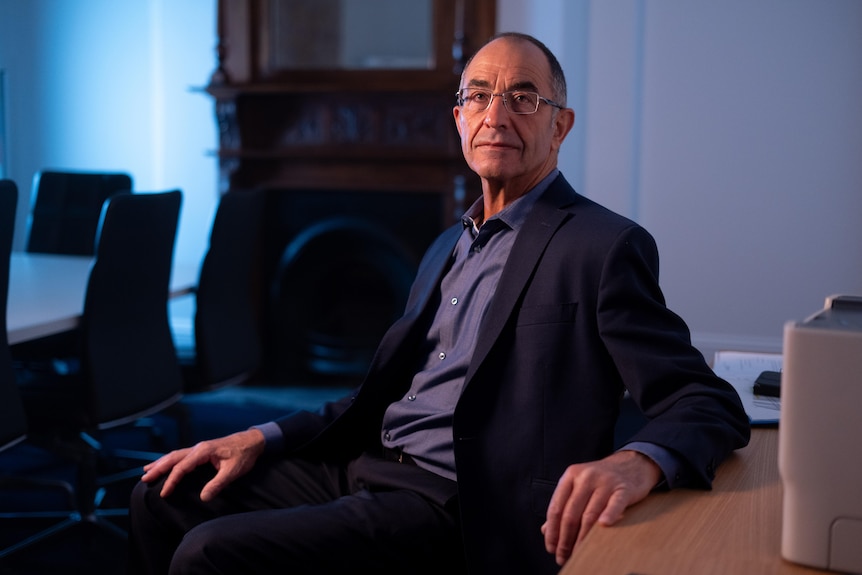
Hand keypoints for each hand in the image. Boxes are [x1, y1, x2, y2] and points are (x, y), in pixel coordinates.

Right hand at [141, 428, 265, 501]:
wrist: (252, 441)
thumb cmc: (243, 455)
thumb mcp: (233, 471)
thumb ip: (218, 483)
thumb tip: (204, 498)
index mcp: (204, 451)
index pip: (182, 467)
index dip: (172, 480)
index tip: (164, 493)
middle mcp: (198, 448)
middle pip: (173, 458)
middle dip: (158, 468)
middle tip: (144, 478)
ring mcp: (199, 448)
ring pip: (175, 455)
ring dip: (161, 463)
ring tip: (146, 471)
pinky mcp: (202, 451)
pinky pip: (181, 456)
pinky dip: (170, 460)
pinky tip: (164, 464)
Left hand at [541, 450, 661, 565]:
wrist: (631, 464)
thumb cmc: (601, 480)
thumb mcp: (578, 486)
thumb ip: (563, 506)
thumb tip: (546, 530)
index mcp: (571, 476)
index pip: (556, 507)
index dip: (552, 530)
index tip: (550, 547)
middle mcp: (586, 477)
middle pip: (571, 514)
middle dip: (565, 539)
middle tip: (563, 556)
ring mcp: (605, 482)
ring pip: (590, 514)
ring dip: (582, 538)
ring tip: (578, 553)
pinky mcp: (623, 488)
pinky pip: (615, 504)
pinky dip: (609, 515)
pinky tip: (603, 527)